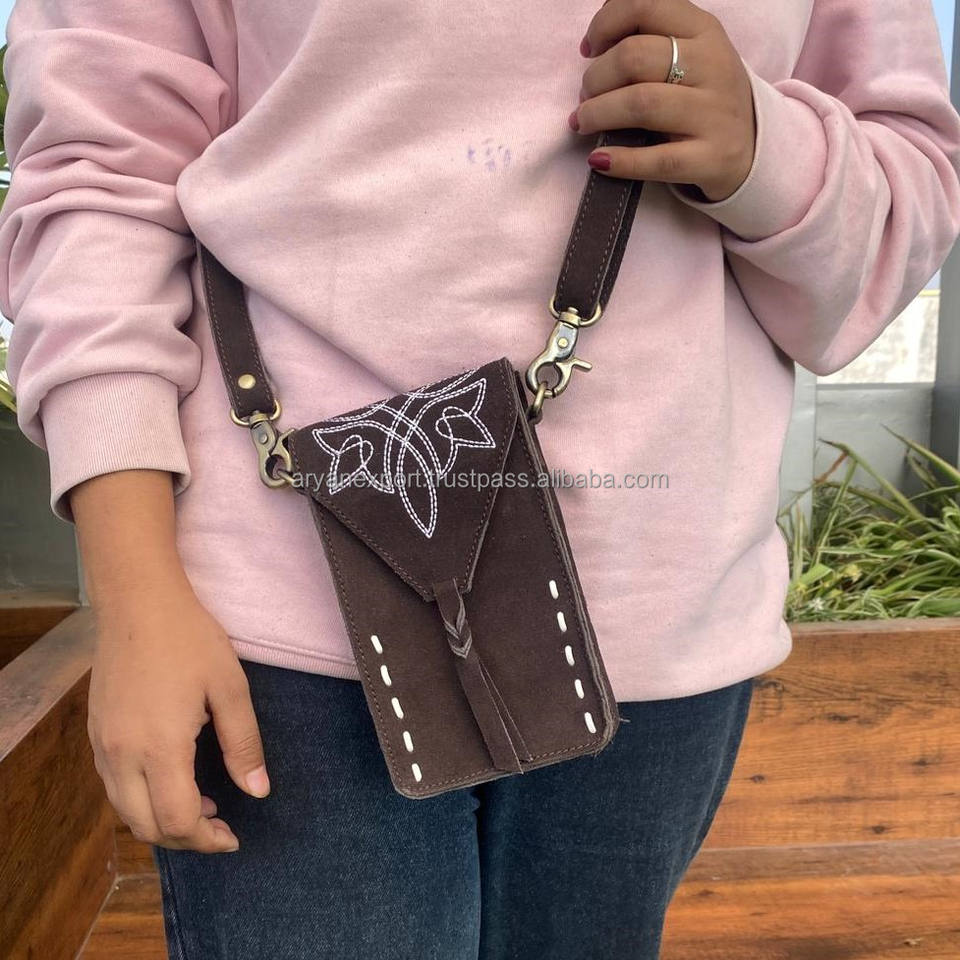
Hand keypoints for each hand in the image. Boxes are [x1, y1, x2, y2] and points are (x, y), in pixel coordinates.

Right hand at [87, 578, 268, 852]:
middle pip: (147, 826)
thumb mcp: (231, 687)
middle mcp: (122, 755)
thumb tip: (258, 791)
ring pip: (125, 811)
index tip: (234, 836)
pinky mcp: (96, 733)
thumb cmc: (190, 639)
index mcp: (160, 747)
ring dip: (161, 821)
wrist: (138, 602)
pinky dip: (141, 800)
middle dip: (186, 838)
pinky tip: (171, 780)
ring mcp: (103, 745)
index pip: (178, 820)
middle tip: (221, 826)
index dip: (207, 839)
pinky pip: (114, 787)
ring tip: (203, 806)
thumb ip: (244, 744)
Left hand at [570, 0, 756, 200]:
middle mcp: (713, 66)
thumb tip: (596, 42)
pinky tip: (599, 160)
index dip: (605, 24)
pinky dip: (619, 160)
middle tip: (585, 97)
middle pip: (634, 57)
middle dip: (595, 77)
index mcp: (704, 30)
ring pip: (641, 104)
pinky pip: (657, 159)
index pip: (645, 5)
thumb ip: (652, 37)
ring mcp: (714, 114)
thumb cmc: (706, 97)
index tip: (590, 49)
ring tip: (583, 123)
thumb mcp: (692, 52)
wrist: (755, 148)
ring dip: (598, 114)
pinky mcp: (711, 158)